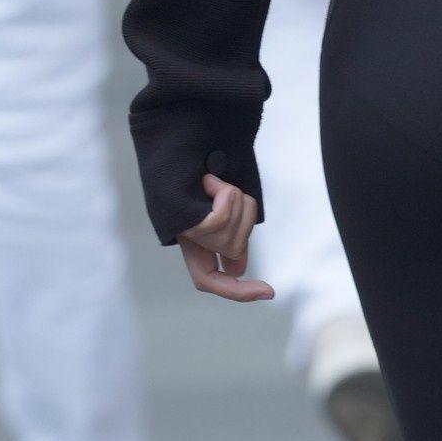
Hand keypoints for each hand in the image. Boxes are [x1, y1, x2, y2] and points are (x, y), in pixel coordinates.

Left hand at [177, 173, 275, 301]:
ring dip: (233, 200)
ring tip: (212, 183)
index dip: (241, 292)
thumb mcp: (218, 210)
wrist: (172, 147)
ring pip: (231, 232)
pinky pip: (221, 219)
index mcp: (195, 244)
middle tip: (225, 191)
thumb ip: (229, 236)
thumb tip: (236, 269)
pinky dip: (224, 195)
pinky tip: (208, 181)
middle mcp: (187, 243)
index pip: (214, 281)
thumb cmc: (195, 176)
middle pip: (235, 248)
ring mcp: (184, 232)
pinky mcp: (183, 220)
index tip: (270, 293)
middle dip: (242, 217)